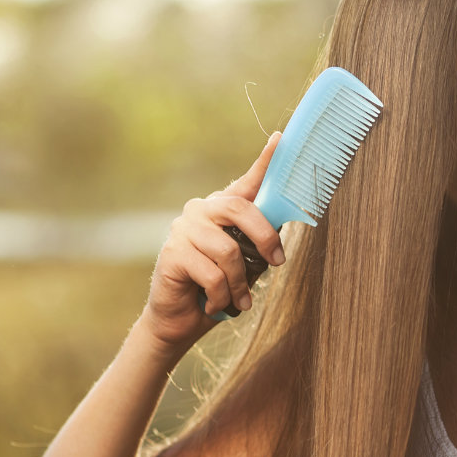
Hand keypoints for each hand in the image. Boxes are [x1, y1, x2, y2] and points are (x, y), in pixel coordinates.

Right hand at [141, 132, 285, 351]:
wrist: (182, 319)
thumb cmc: (219, 287)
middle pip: (240, 210)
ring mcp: (183, 230)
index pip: (247, 182)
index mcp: (223, 209)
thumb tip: (284, 226)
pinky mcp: (172, 254)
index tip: (281, 138)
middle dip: (265, 238)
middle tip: (277, 262)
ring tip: (239, 298)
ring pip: (229, 251)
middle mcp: (201, 211)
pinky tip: (215, 304)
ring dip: (241, 282)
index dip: (265, 161)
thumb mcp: (246, 262)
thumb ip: (258, 241)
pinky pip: (213, 274)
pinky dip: (222, 296)